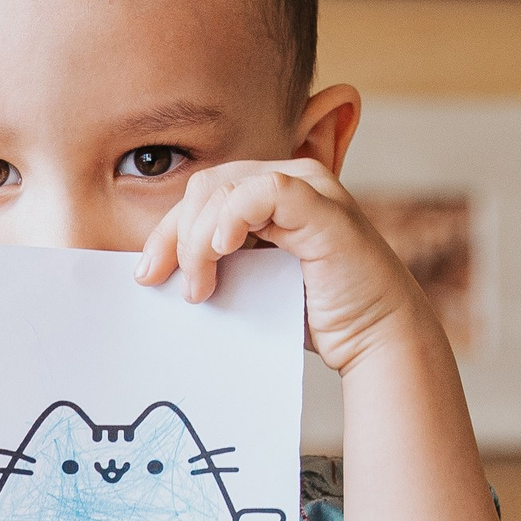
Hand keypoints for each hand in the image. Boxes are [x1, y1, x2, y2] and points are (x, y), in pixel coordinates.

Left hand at [134, 160, 441, 380]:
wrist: (373, 339)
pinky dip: (233, 217)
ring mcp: (311, 189)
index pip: (203, 194)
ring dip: (197, 239)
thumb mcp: (250, 282)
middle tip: (162, 282)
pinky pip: (265, 191)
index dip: (166, 231)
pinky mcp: (325, 209)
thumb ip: (217, 264)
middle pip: (206, 186)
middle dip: (173, 235)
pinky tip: (222, 251)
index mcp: (272, 195)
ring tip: (199, 285)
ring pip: (225, 188)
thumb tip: (154, 270)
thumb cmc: (313, 314)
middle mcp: (293, 181)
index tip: (146, 275)